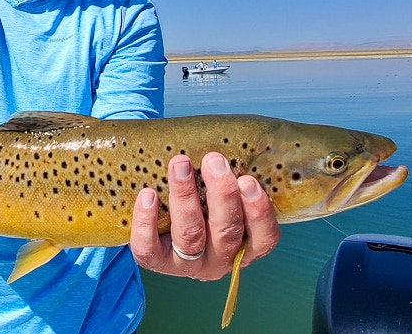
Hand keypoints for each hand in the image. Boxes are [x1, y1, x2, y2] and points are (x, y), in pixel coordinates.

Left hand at [129, 152, 279, 279]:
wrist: (164, 231)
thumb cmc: (205, 204)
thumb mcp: (224, 198)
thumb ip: (232, 180)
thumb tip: (229, 147)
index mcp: (245, 247)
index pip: (264, 238)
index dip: (258, 212)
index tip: (248, 180)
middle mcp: (219, 261)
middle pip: (226, 232)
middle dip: (222, 194)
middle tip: (214, 160)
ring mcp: (188, 265)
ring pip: (189, 235)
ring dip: (185, 197)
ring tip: (180, 164)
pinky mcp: (157, 263)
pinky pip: (149, 248)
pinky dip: (147, 222)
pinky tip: (148, 194)